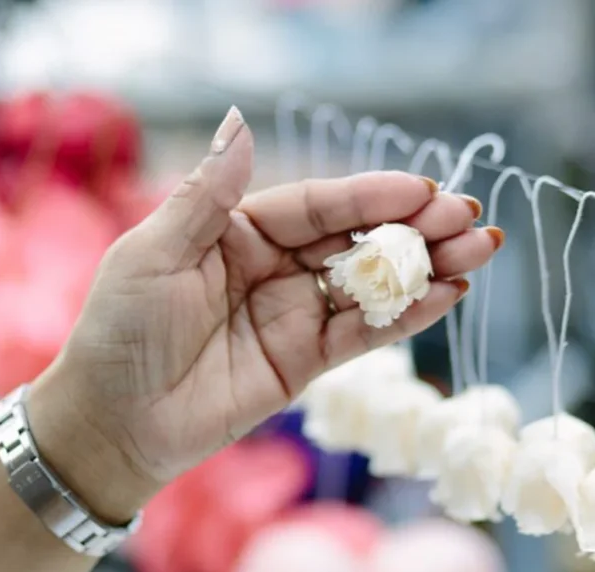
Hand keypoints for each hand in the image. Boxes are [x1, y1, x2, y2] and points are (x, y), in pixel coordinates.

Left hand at [27, 107, 503, 519]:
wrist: (113, 423)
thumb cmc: (120, 330)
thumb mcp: (154, 254)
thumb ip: (206, 198)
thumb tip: (239, 126)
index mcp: (238, 229)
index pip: (318, 205)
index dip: (371, 195)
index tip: (423, 189)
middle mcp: (275, 266)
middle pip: (358, 238)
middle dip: (416, 226)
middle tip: (471, 217)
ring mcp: (296, 314)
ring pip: (373, 283)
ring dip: (427, 266)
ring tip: (481, 250)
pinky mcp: (308, 362)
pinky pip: (366, 333)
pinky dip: (409, 314)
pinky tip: (449, 294)